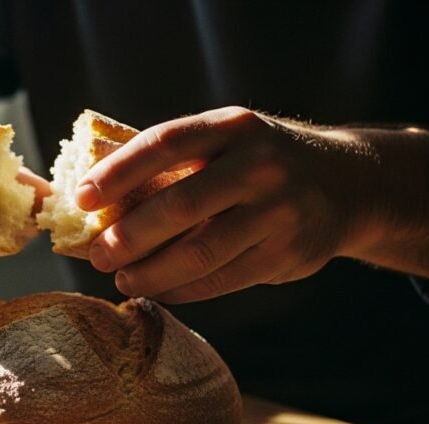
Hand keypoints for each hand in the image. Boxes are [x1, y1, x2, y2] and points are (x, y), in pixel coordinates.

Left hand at [75, 106, 413, 302]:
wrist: (346, 183)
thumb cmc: (257, 162)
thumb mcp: (224, 141)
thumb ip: (172, 160)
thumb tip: (92, 192)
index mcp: (233, 127)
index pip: (165, 143)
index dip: (118, 171)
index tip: (81, 198)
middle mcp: (260, 165)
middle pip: (181, 205)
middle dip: (129, 235)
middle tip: (96, 254)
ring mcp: (278, 211)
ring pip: (201, 252)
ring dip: (151, 272)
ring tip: (121, 279)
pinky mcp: (287, 253)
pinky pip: (223, 280)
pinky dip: (182, 290)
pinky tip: (157, 291)